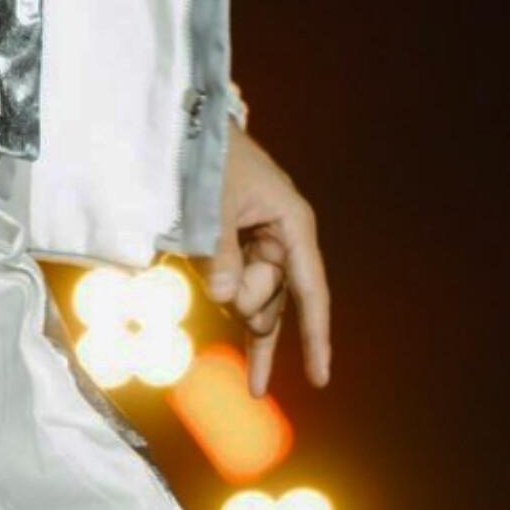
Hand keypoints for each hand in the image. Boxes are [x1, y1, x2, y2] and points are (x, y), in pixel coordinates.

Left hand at [207, 127, 329, 396]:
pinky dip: (235, 316)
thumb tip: (228, 300)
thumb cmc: (210, 159)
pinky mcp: (237, 254)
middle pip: (274, 301)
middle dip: (247, 304)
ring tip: (204, 259)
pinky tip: (251, 367)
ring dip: (230, 301)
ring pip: (254, 303)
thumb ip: (220, 252)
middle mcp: (283, 241)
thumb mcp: (213, 202)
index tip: (320, 379)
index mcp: (292, 224)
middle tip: (213, 268)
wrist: (188, 129)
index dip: (315, 336)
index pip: (310, 290)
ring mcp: (260, 249)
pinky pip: (240, 296)